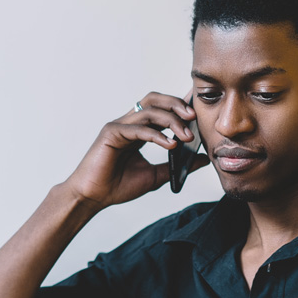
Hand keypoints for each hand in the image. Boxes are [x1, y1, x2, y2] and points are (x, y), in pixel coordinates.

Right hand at [63, 92, 207, 209]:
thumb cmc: (118, 186)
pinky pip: (138, 129)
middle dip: (176, 104)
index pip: (162, 108)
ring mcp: (119, 126)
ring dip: (171, 120)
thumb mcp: (157, 176)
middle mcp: (129, 123)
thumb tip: (204, 159)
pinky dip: (156, 135)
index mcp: (138, 130)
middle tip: (194, 117)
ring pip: (149, 111)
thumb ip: (179, 166)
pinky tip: (170, 145)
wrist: (93, 198)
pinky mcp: (111, 133)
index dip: (180, 105)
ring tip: (186, 136)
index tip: (200, 109)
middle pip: (155, 100)